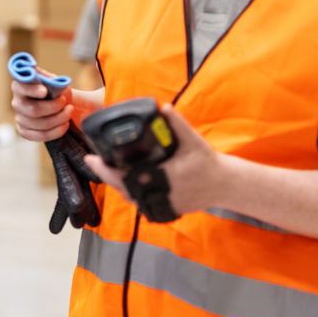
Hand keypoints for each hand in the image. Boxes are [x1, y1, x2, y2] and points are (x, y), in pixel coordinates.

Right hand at [10, 67, 102, 141]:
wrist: (61, 104)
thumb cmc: (55, 90)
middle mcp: (16, 102)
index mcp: (19, 86)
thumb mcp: (53, 80)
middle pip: (33, 110)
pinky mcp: (25, 131)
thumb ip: (46, 77)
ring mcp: (19, 118)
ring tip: (69, 112)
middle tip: (65, 102)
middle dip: (53, 107)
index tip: (45, 91)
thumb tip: (38, 72)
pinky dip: (55, 132)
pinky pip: (39, 136)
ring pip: (39, 124)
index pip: (20, 88)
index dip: (32, 90)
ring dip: (58, 119)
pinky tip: (64, 125)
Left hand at [84, 103, 225, 215]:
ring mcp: (162, 204)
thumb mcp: (194, 141)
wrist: (224, 185)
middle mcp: (160, 194)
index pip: (127, 178)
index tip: (94, 159)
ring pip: (131, 198)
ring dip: (117, 185)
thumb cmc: (208, 162)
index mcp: (163, 178)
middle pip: (123, 189)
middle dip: (106, 176)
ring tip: (104, 169)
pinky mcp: (166, 209)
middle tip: (93, 161)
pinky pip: (142, 203)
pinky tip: (122, 182)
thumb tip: (164, 107)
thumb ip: (178, 124)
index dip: (107, 170)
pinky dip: (130, 193)